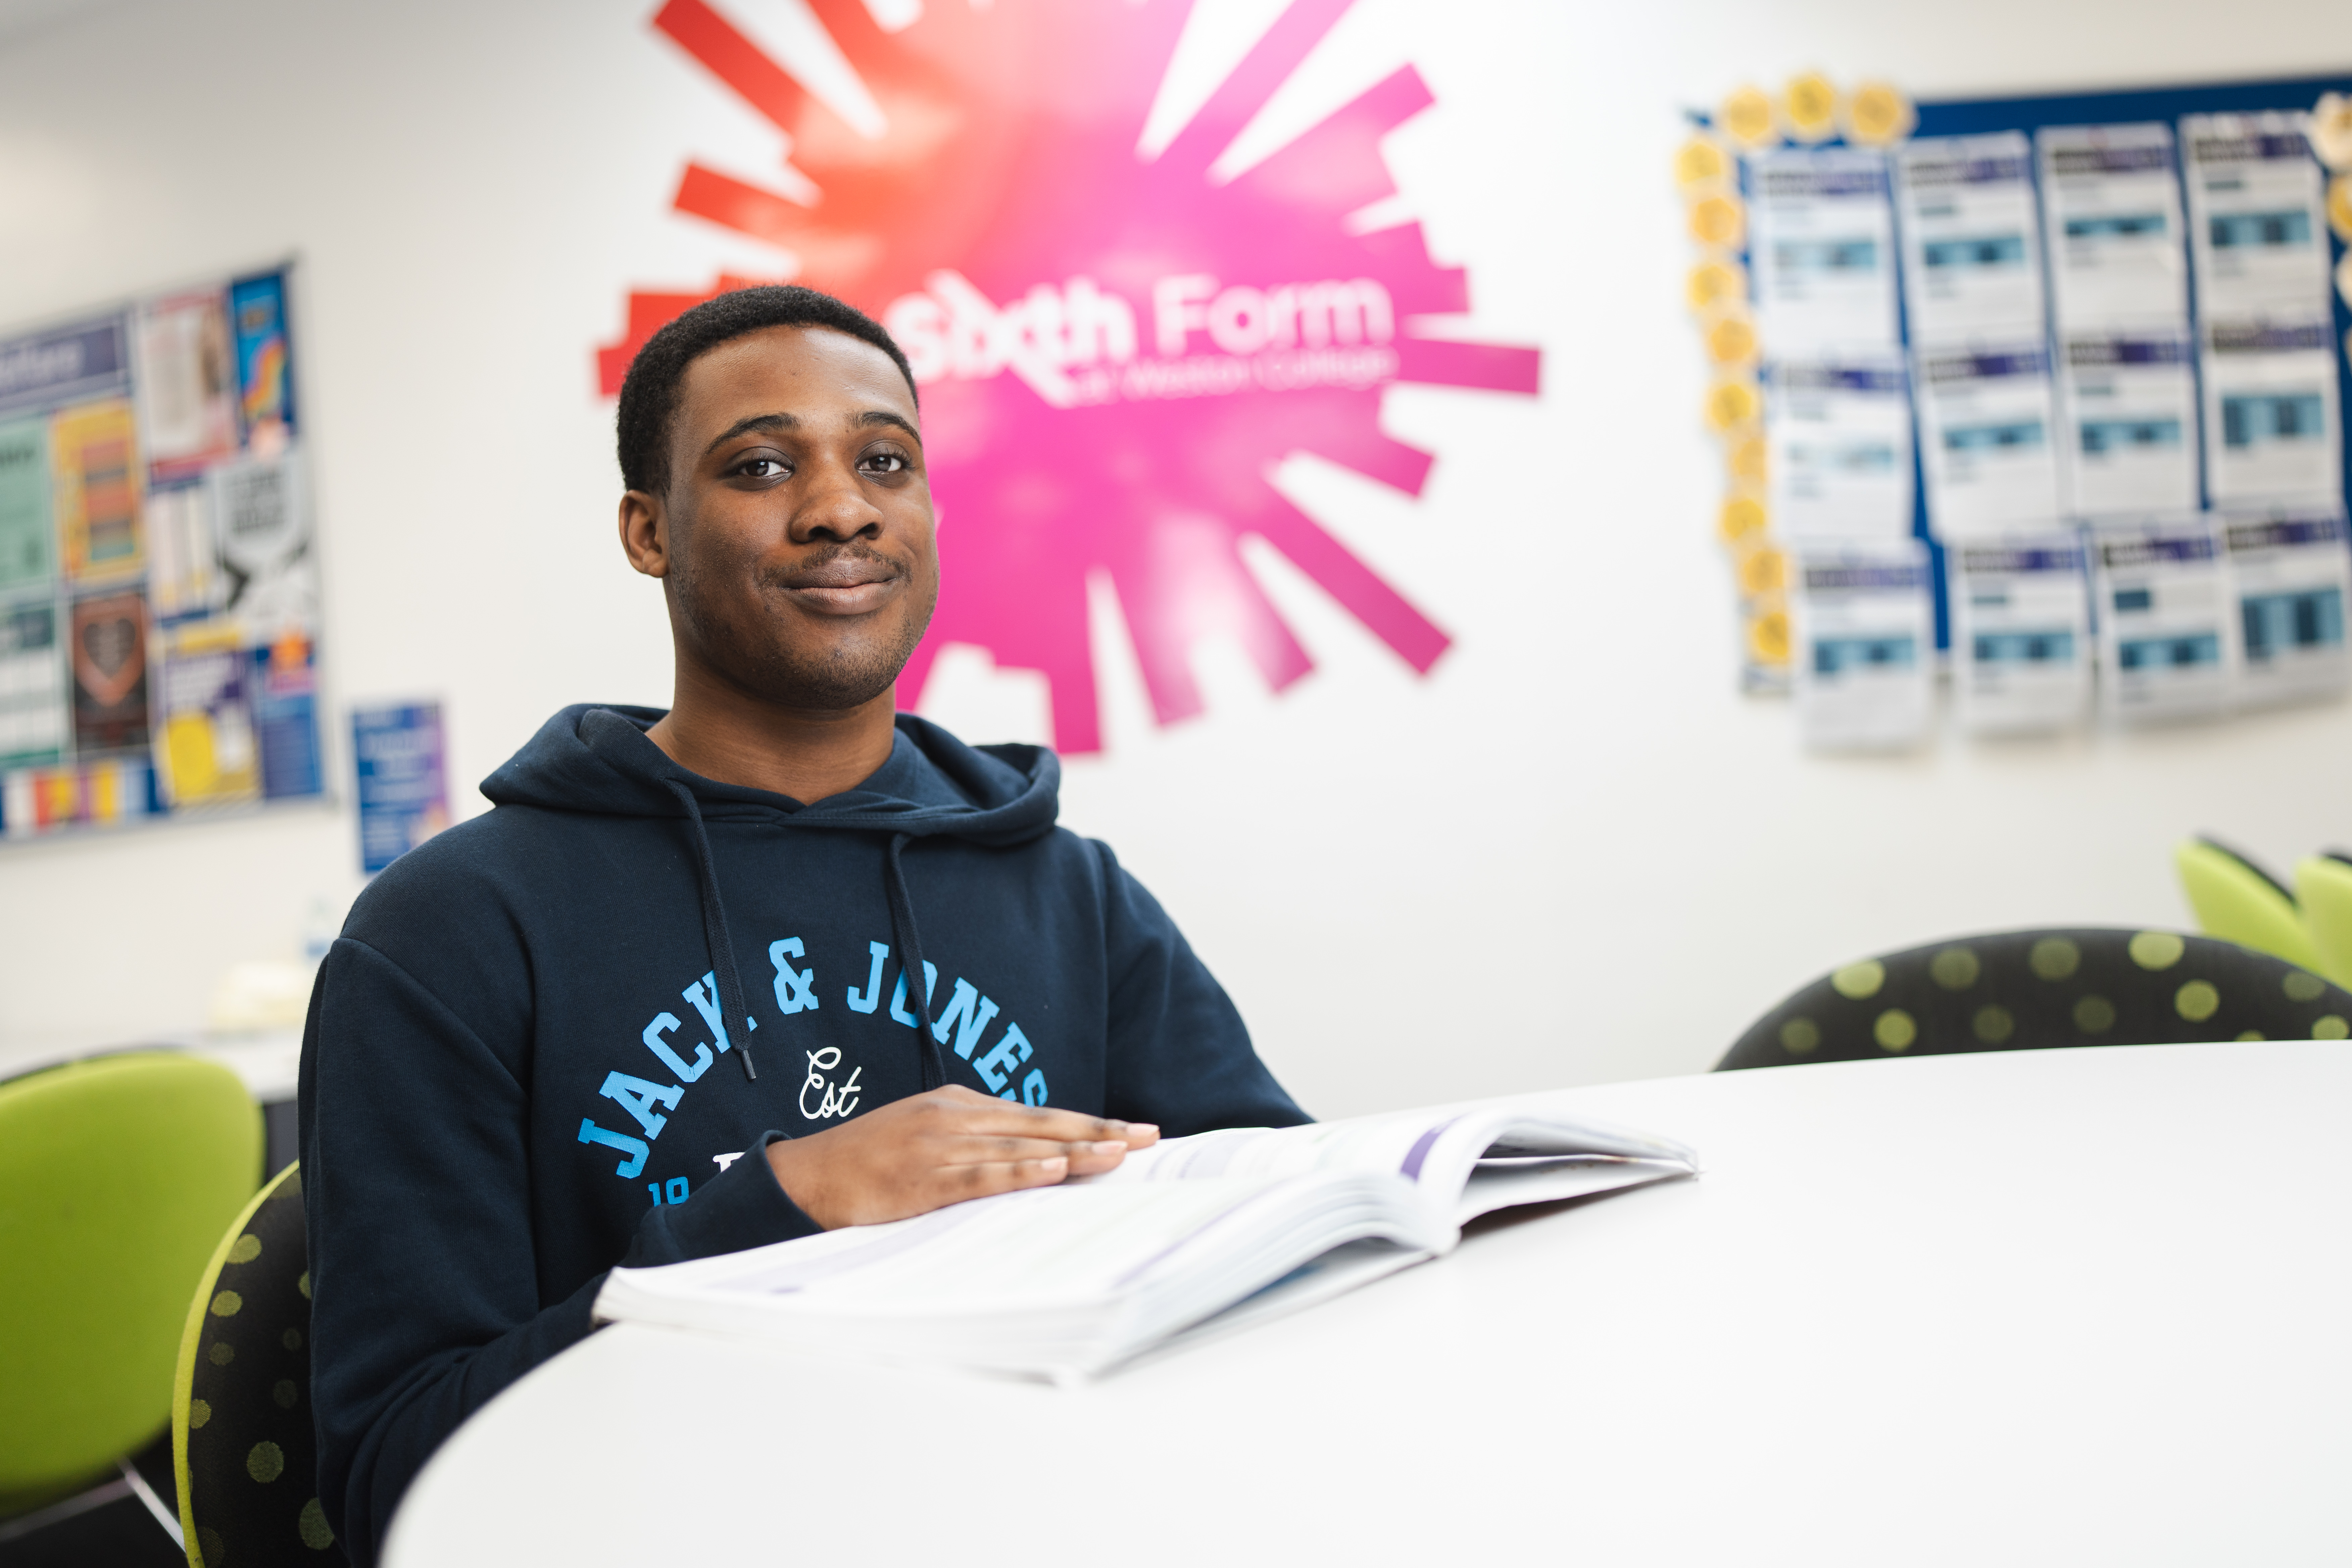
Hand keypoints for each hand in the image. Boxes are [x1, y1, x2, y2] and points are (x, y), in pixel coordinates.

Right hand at [764, 1085, 1159, 1228]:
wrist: (804, 1177)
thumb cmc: (870, 1162)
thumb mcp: (927, 1136)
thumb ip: (977, 1142)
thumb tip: (1032, 1154)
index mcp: (960, 1106)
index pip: (1039, 1116)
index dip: (1089, 1123)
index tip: (1135, 1133)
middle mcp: (955, 1118)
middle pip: (1040, 1125)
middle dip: (1097, 1132)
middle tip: (1147, 1140)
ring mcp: (937, 1146)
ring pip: (1018, 1148)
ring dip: (1072, 1152)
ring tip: (1117, 1155)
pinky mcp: (920, 1179)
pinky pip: (979, 1176)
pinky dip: (1019, 1173)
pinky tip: (1053, 1170)